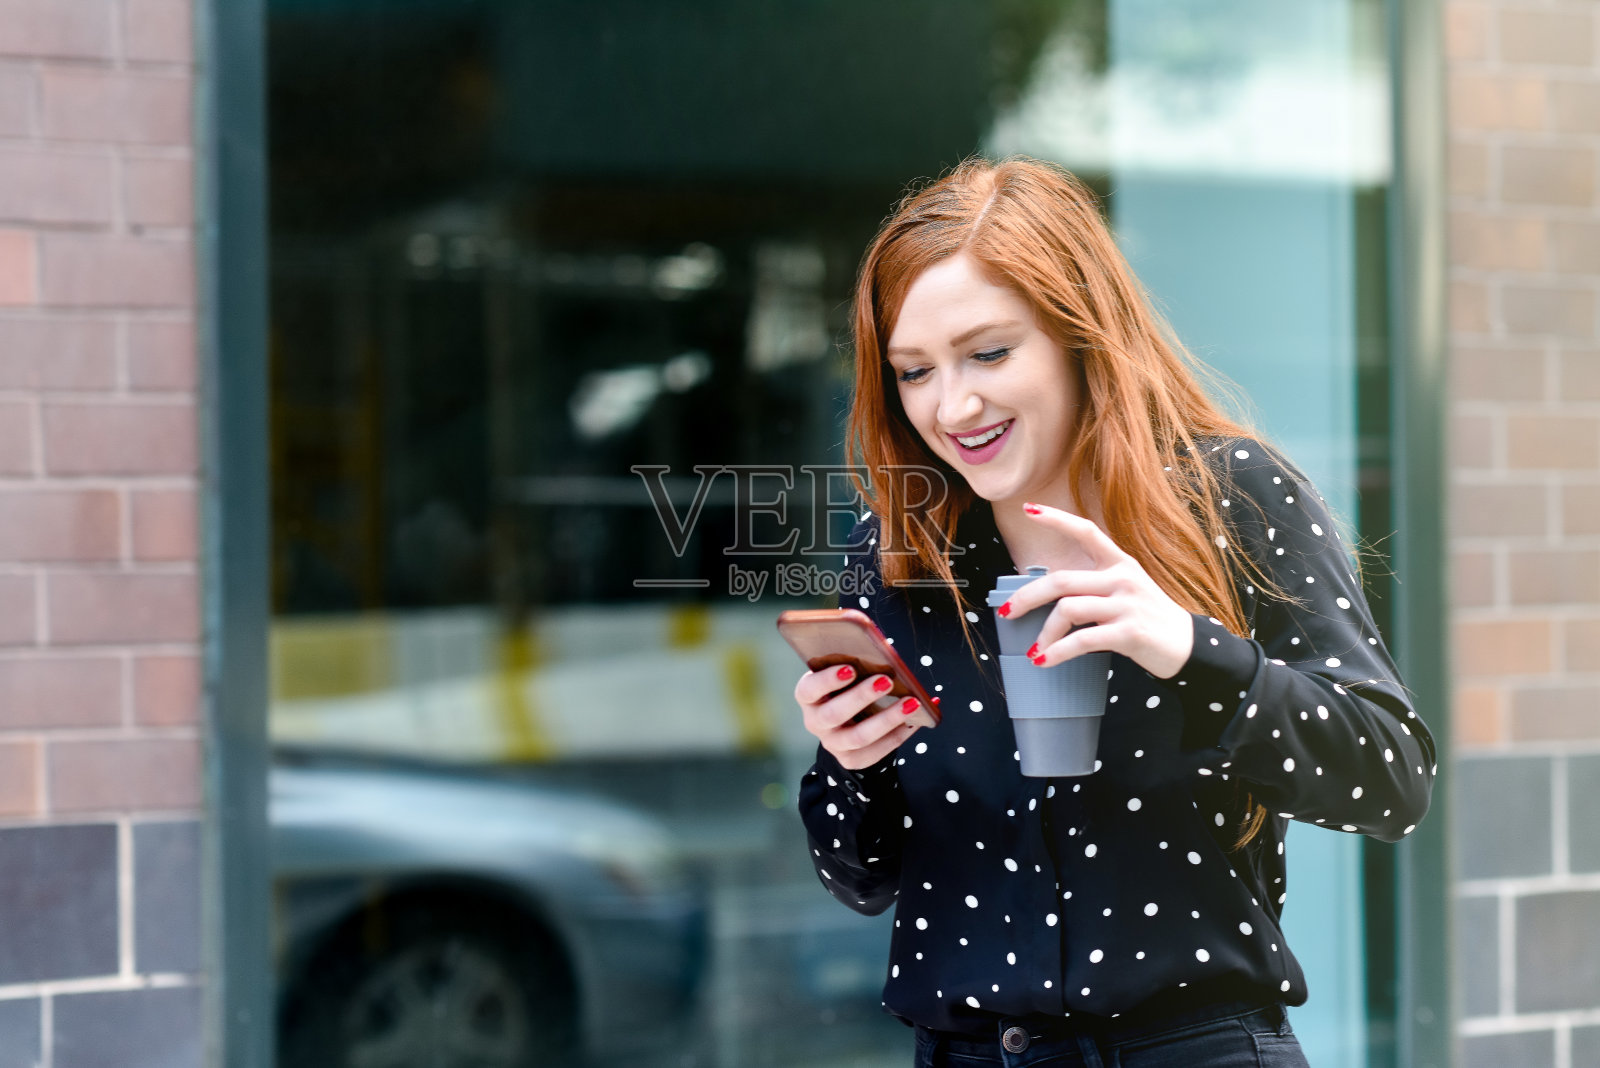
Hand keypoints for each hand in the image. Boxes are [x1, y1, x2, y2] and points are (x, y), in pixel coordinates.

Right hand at [795, 664, 924, 769]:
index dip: (827, 680)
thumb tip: (884, 655)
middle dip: (862, 697)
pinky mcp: (851, 759)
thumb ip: (853, 665)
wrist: (843, 725)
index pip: (809, 689)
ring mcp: (833, 743)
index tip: (850, 668)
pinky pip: (877, 750)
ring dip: (887, 719)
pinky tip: (916, 720)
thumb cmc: (845, 689)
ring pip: (859, 736)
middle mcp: (816, 722)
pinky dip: (899, 734)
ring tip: (911, 703)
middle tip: (886, 681)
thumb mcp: (842, 676)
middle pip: (835, 714)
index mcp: (809, 697)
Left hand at [997, 501, 1194, 678]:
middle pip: (1061, 580)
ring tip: (1035, 649)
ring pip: (1068, 610)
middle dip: (1027, 597)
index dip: (1056, 519)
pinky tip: (1044, 661)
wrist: (1187, 646)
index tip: (1028, 509)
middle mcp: (1122, 578)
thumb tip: (1048, 593)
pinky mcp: (1129, 632)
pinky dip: (1057, 652)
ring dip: (1045, 634)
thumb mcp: (1126, 590)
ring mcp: (1126, 604)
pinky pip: (1081, 640)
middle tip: (1007, 612)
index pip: (1085, 531)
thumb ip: (1094, 585)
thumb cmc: (1147, 618)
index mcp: (1119, 563)